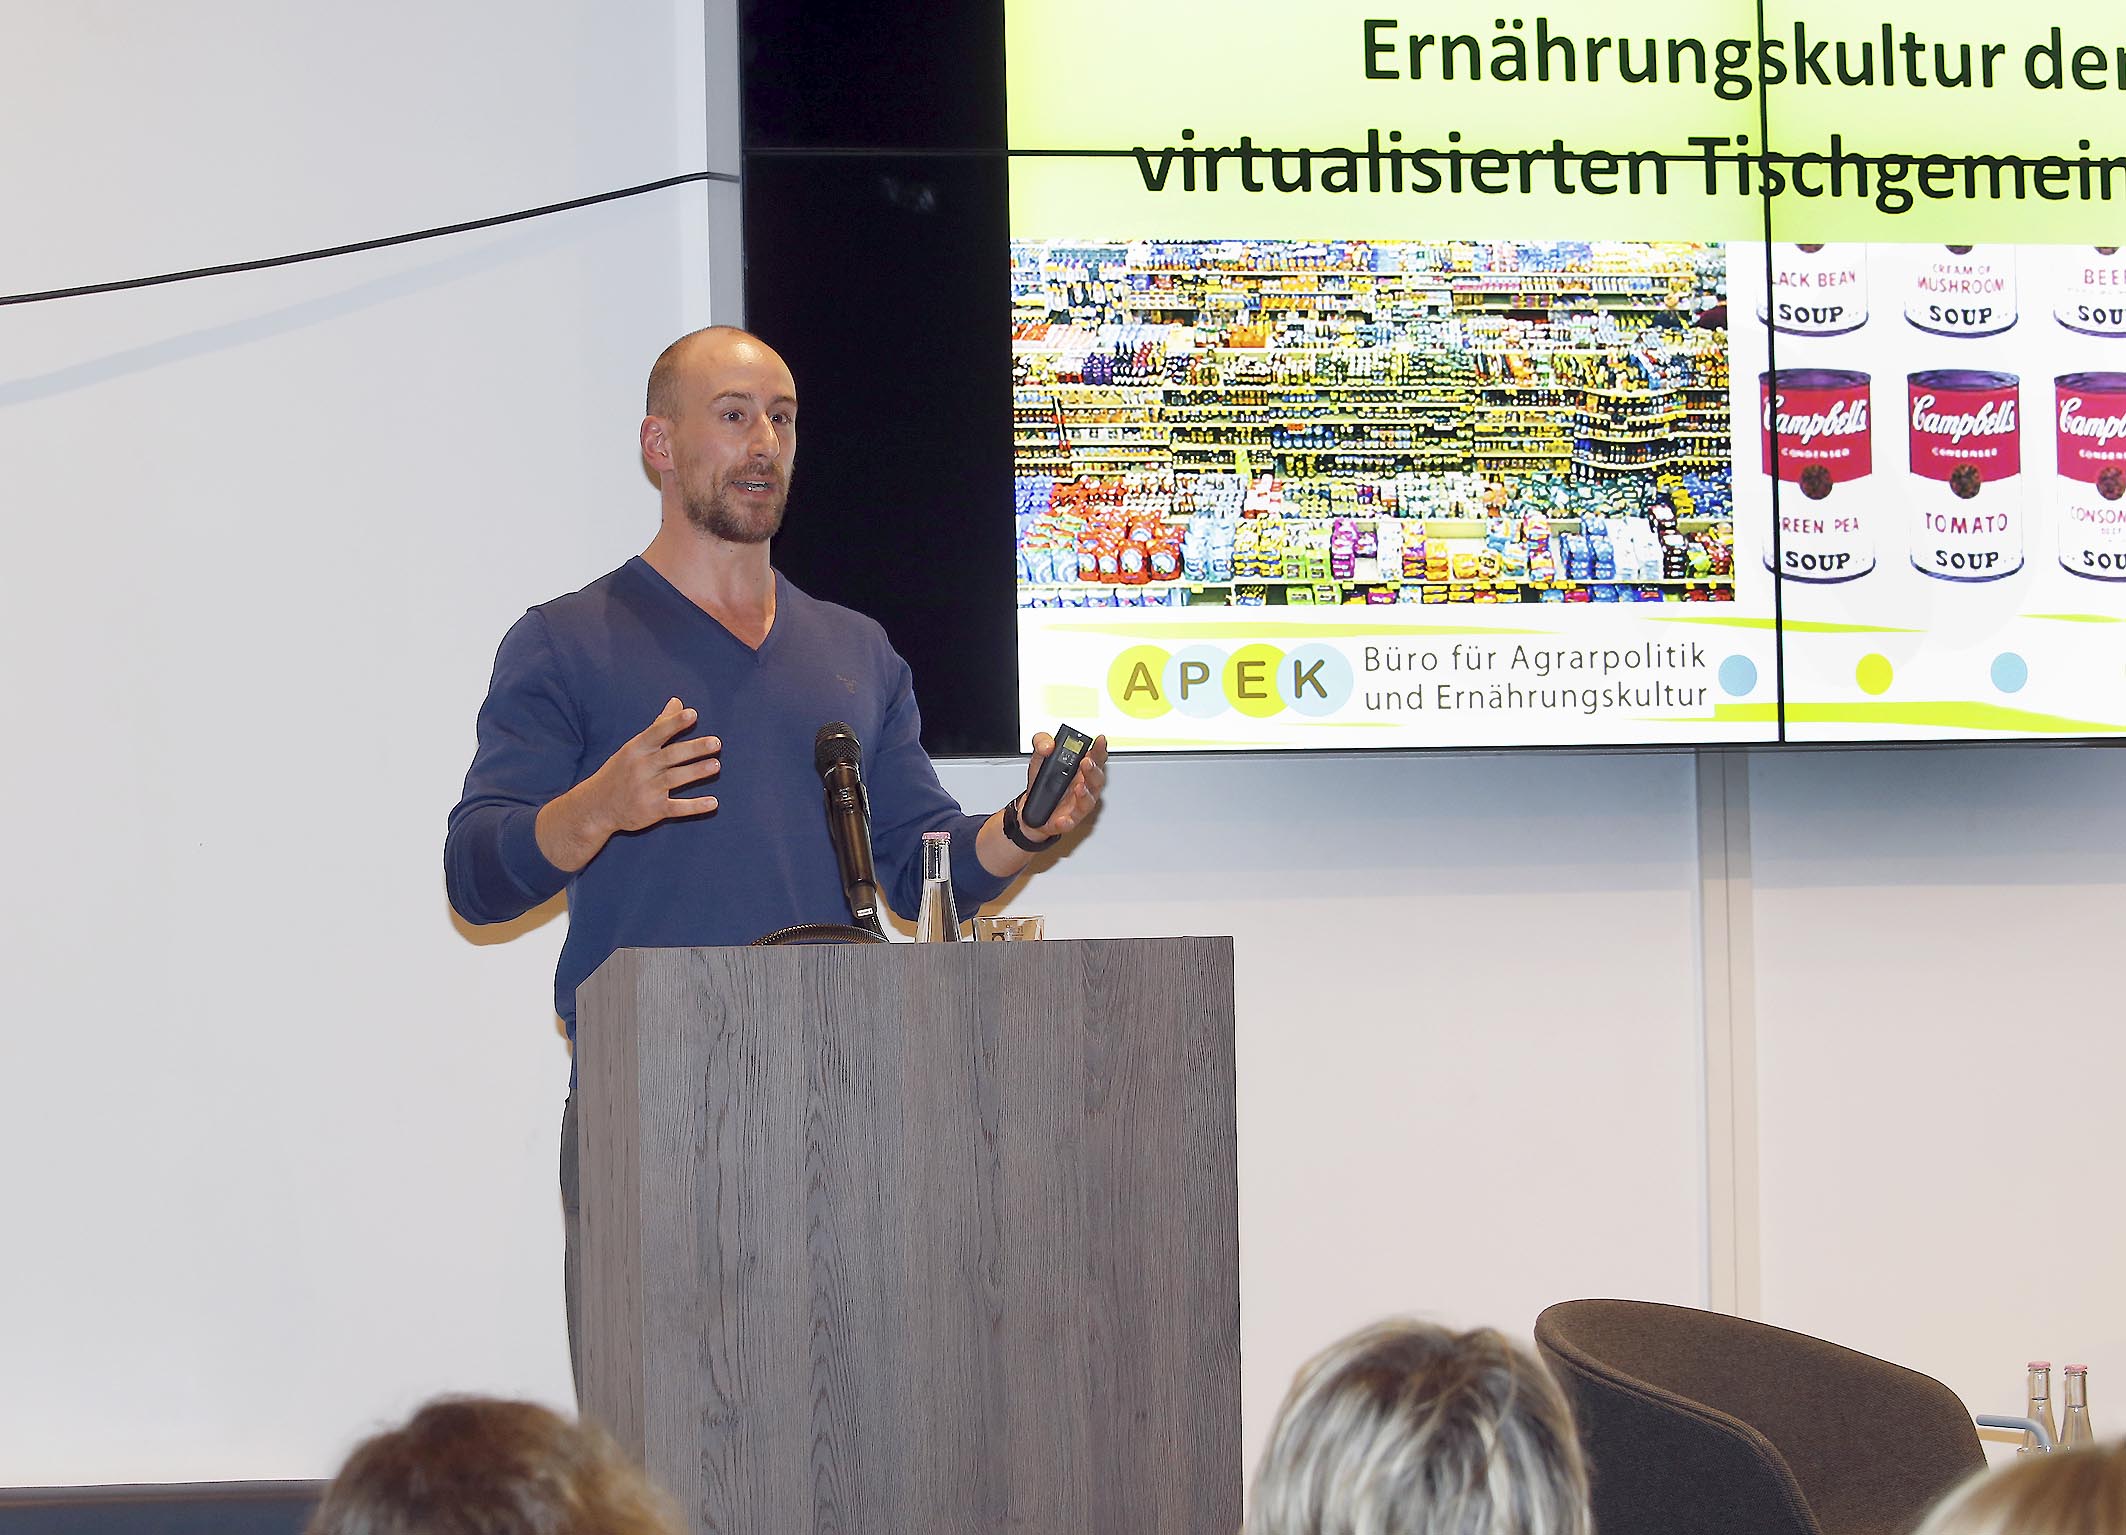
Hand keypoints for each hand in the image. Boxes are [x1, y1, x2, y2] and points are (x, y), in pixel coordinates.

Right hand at [536, 698, 718, 870]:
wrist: (597, 806)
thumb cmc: (620, 771)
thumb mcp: (634, 747)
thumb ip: (659, 725)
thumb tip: (677, 701)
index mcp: (637, 749)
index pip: (657, 732)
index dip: (674, 723)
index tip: (692, 714)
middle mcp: (641, 768)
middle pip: (670, 755)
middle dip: (693, 749)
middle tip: (716, 743)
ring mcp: (646, 789)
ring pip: (674, 779)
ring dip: (696, 772)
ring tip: (716, 765)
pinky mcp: (652, 810)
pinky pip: (676, 808)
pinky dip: (695, 806)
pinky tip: (713, 803)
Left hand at [1019, 731, 1106, 840]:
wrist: (1031, 810)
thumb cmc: (1043, 784)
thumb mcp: (1039, 758)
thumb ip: (1042, 744)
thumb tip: (1048, 744)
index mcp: (1081, 770)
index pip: (1095, 758)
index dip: (1099, 749)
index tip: (1099, 740)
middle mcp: (1084, 787)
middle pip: (1096, 779)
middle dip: (1093, 770)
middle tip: (1086, 762)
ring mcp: (1077, 804)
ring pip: (1088, 801)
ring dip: (1085, 794)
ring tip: (1079, 787)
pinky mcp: (1067, 820)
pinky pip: (1070, 822)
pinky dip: (1067, 821)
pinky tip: (1063, 818)